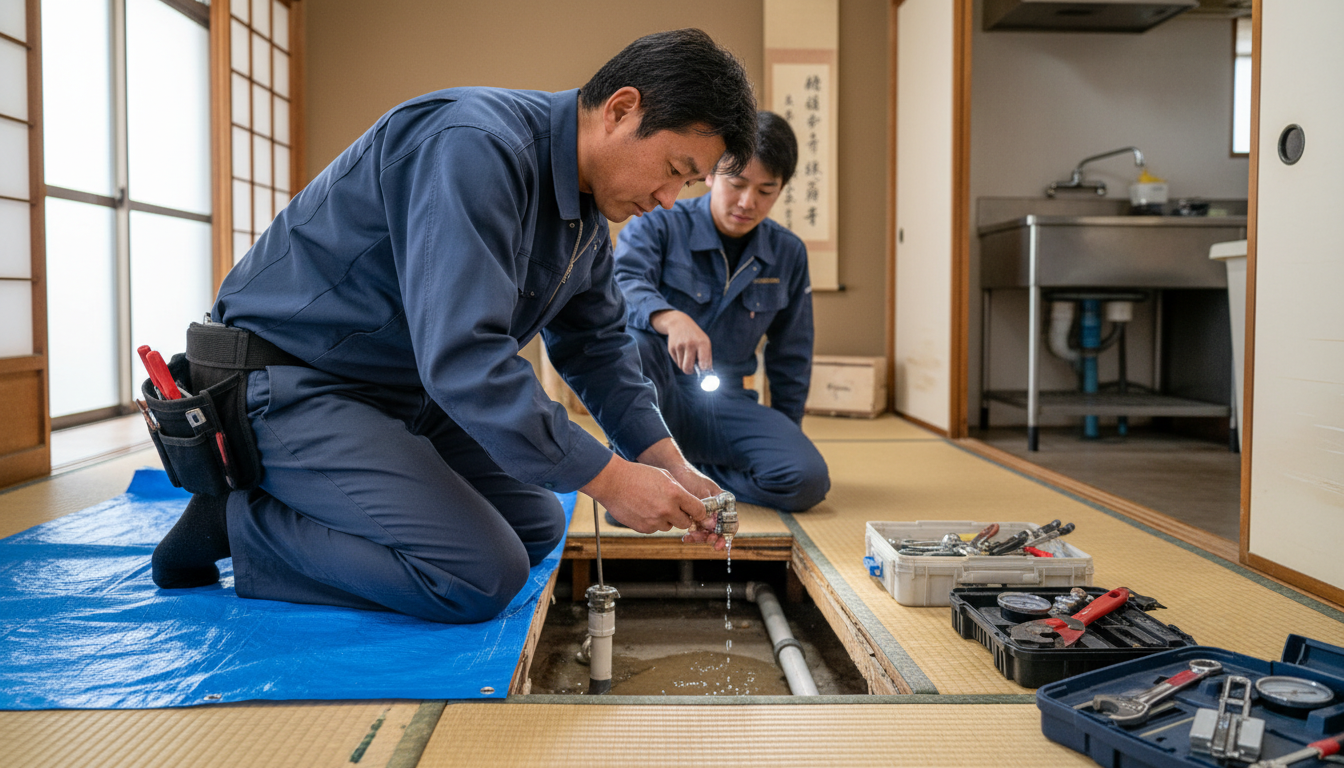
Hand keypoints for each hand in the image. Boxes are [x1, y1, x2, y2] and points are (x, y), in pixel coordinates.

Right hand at [581, 454, 708, 534]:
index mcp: (675, 494)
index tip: (696, 511)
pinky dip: (652, 522)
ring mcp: (654, 521)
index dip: (699, 512)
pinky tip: (643, 509)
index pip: (699, 510)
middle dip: (682, 517)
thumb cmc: (639, 475)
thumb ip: (680, 491)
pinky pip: (655, 529)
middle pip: (686, 523)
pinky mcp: (644, 528)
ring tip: (653, 505)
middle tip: (673, 508)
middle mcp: (667, 509)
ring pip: (669, 526)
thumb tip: (691, 505)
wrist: (612, 482)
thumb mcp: (664, 476)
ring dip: (666, 519)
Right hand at [650, 310, 711, 373]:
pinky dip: (680, 360)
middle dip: (690, 371)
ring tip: (687, 356)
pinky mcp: (671, 348)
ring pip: (682, 366)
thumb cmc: (696, 336)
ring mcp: (679, 346)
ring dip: (685, 365)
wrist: (679, 323)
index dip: (704, 371)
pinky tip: (682, 351)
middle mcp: (690, 344)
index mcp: (702, 343)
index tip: (703, 374)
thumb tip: (707, 374)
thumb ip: (707, 358)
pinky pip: (676, 362)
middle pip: (688, 368)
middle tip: (693, 368)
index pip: (703, 363)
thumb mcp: (705, 342)